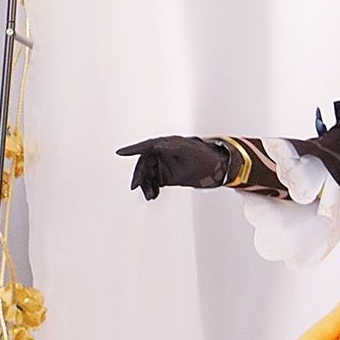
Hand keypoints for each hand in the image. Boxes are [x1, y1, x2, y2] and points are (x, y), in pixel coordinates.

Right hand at [115, 136, 229, 199]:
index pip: (147, 147)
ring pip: (148, 175)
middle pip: (145, 163)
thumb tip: (156, 145)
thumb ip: (171, 148)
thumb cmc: (206, 156)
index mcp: (167, 144)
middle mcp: (163, 154)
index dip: (133, 149)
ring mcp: (165, 165)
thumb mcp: (188, 151)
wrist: (219, 169)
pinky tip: (153, 195)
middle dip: (140, 175)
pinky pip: (154, 182)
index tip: (120, 153)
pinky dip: (151, 189)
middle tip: (137, 186)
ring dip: (146, 185)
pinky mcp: (168, 176)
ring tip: (149, 195)